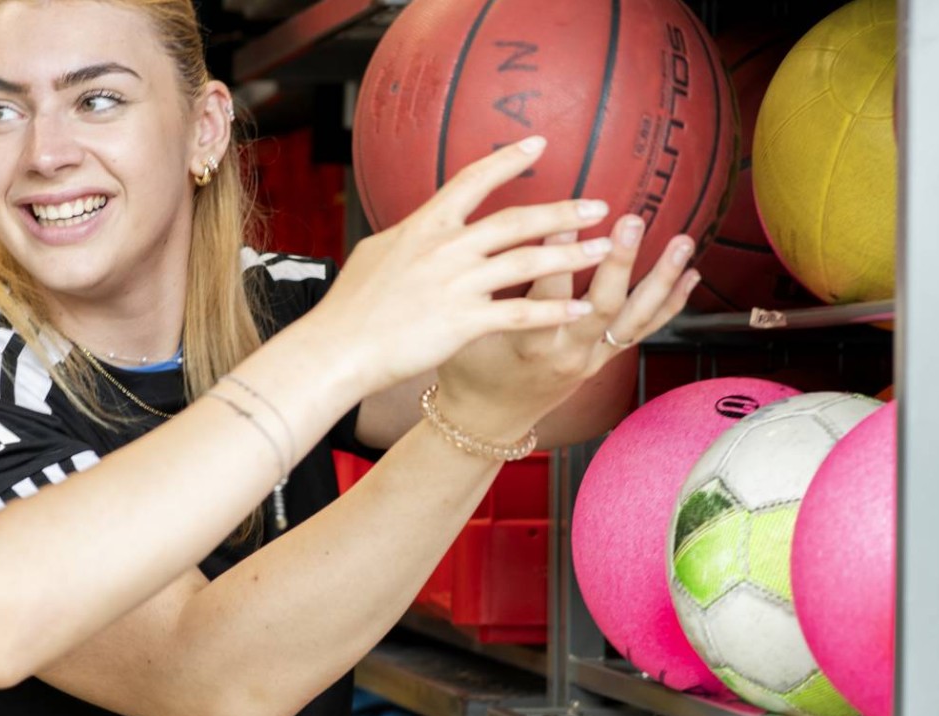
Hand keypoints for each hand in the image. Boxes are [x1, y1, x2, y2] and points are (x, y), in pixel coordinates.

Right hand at [305, 138, 615, 392]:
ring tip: (603, 247)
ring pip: (527, 261)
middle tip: (598, 204)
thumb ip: (408, 237)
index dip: (508, 160)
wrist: (335, 348)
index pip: (472, 181)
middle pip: (515, 221)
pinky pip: (521, 312)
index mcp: (423, 226)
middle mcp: (445, 249)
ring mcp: (456, 285)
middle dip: (561, 210)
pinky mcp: (464, 323)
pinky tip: (581, 307)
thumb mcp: (375, 254)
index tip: (539, 144)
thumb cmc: (348, 307)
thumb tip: (421, 224)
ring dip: (571, 253)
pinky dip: (555, 309)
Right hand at [434, 213, 697, 439]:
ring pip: (635, 318)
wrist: (489, 419)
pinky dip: (670, 303)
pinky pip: (643, 331)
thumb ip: (485, 292)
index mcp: (530, 343)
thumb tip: (494, 239)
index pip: (548, 292)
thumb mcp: (467, 331)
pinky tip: (691, 275)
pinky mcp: (604, 360)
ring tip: (682, 241)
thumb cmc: (471, 371)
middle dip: (622, 261)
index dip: (559, 254)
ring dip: (662, 279)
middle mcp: (568, 353)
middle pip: (604, 305)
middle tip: (633, 221)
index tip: (570, 216)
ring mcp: (592, 359)